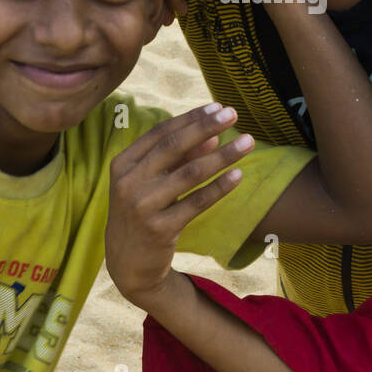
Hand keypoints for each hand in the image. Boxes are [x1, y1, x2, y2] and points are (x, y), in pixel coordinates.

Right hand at [106, 103, 253, 304]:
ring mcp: (142, 206)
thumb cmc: (143, 212)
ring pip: (190, 173)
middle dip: (206, 126)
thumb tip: (214, 135)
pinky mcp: (160, 229)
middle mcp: (128, 182)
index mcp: (123, 164)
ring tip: (248, 142)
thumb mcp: (152, 182)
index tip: (217, 106)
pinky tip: (238, 176)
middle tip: (233, 113)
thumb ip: (179, 158)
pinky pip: (197, 203)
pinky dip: (219, 187)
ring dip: (223, 155)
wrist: (128, 264)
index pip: (160, 133)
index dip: (190, 118)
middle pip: (174, 146)